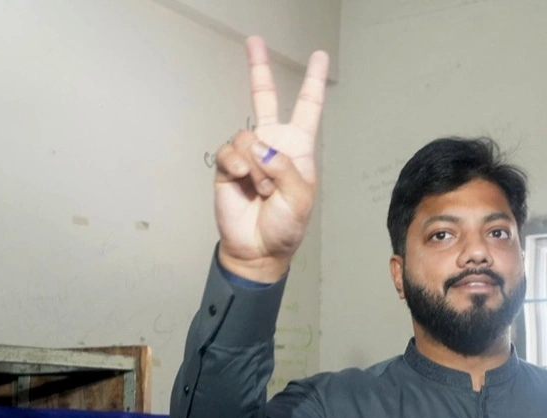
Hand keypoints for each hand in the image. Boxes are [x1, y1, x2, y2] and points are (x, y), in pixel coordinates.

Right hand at [214, 36, 328, 282]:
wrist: (258, 248)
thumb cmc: (286, 225)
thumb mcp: (300, 198)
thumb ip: (284, 167)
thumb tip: (259, 147)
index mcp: (298, 148)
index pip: (307, 108)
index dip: (313, 82)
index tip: (318, 57)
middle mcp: (272, 144)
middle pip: (264, 99)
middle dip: (259, 69)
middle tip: (254, 41)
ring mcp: (248, 154)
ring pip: (248, 138)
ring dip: (258, 167)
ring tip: (263, 190)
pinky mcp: (227, 165)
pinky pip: (231, 153)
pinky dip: (240, 168)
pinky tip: (246, 183)